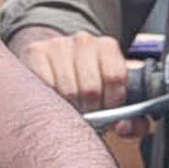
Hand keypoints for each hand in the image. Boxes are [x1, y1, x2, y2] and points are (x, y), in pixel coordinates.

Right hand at [13, 27, 134, 111]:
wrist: (57, 62)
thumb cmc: (89, 85)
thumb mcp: (114, 97)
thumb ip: (132, 119)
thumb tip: (124, 126)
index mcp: (108, 46)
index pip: (115, 76)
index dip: (112, 100)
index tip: (107, 107)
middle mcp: (84, 40)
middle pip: (90, 87)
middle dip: (90, 108)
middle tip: (87, 111)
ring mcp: (58, 44)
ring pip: (67, 90)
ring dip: (70, 106)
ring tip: (71, 105)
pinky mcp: (36, 52)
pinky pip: (45, 85)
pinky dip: (50, 99)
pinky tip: (54, 97)